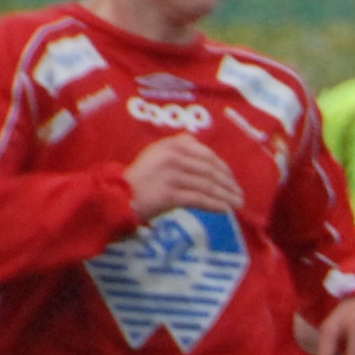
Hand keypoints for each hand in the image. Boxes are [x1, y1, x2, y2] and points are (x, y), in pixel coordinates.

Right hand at [125, 133, 241, 221]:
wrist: (116, 197)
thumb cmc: (138, 181)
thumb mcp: (155, 156)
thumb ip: (177, 152)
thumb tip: (206, 157)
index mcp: (170, 144)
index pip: (206, 154)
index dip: (223, 167)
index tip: (231, 178)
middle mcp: (171, 156)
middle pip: (209, 170)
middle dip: (228, 183)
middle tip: (239, 194)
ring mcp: (170, 174)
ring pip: (207, 185)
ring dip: (226, 196)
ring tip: (237, 204)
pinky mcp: (168, 194)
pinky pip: (199, 199)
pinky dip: (215, 205)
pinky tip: (225, 210)